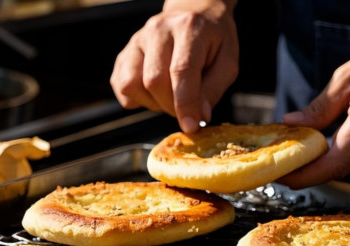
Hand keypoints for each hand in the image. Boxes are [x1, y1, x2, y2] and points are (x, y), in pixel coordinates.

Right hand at [110, 0, 238, 132]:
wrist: (194, 15)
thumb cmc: (213, 41)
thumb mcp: (227, 62)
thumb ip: (214, 89)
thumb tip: (198, 116)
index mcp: (188, 28)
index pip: (181, 71)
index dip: (185, 104)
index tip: (191, 126)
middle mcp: (157, 30)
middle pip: (154, 81)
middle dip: (172, 105)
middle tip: (187, 107)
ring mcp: (136, 40)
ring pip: (132, 84)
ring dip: (153, 102)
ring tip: (170, 95)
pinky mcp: (124, 54)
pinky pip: (121, 86)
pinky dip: (137, 98)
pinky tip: (155, 92)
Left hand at [277, 0, 349, 189]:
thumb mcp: (346, 77)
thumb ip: (319, 108)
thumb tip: (291, 124)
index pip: (334, 161)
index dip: (307, 174)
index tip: (285, 177)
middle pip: (342, 167)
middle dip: (312, 169)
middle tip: (286, 166)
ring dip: (330, 161)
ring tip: (306, 151)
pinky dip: (349, 153)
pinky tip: (336, 142)